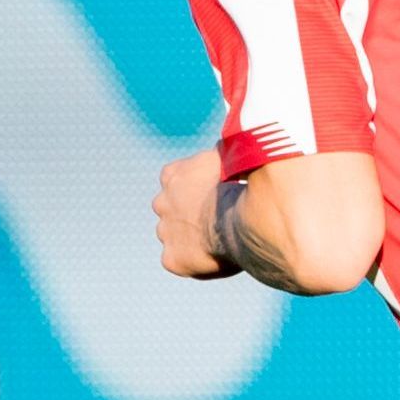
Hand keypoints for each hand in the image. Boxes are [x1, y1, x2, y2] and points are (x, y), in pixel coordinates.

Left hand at [153, 150, 235, 278]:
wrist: (237, 220)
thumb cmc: (238, 185)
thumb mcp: (233, 157)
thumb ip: (227, 151)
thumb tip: (234, 137)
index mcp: (173, 175)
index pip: (178, 178)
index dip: (199, 186)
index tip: (219, 191)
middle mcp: (161, 202)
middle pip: (173, 208)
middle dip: (192, 213)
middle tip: (222, 217)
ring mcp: (165, 232)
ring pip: (176, 235)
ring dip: (194, 237)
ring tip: (224, 239)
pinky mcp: (172, 259)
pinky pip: (182, 261)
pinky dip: (198, 261)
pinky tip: (220, 257)